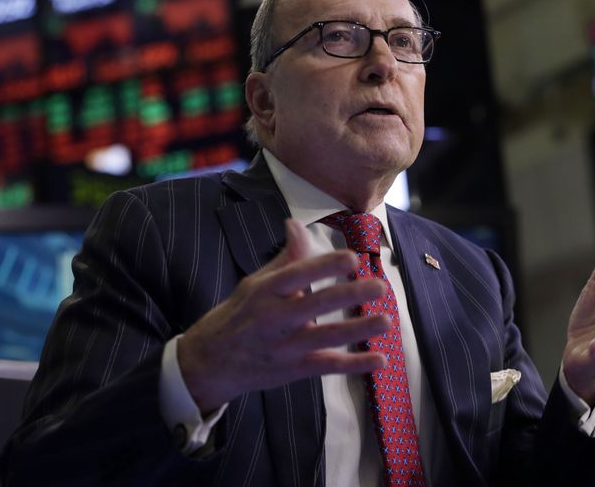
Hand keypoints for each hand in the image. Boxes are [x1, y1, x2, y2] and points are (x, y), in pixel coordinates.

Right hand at [177, 218, 389, 413]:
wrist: (208, 362)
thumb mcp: (256, 283)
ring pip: (325, 338)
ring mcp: (284, 347)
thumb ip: (285, 257)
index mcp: (265, 290)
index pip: (298, 274)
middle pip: (315, 305)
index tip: (351, 257)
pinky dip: (354, 365)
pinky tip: (380, 360)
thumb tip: (296, 223)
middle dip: (349, 295)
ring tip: (386, 320)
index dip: (324, 265)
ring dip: (358, 330)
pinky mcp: (292, 371)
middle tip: (379, 286)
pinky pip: (327, 367)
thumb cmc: (240, 314)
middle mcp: (274, 318)